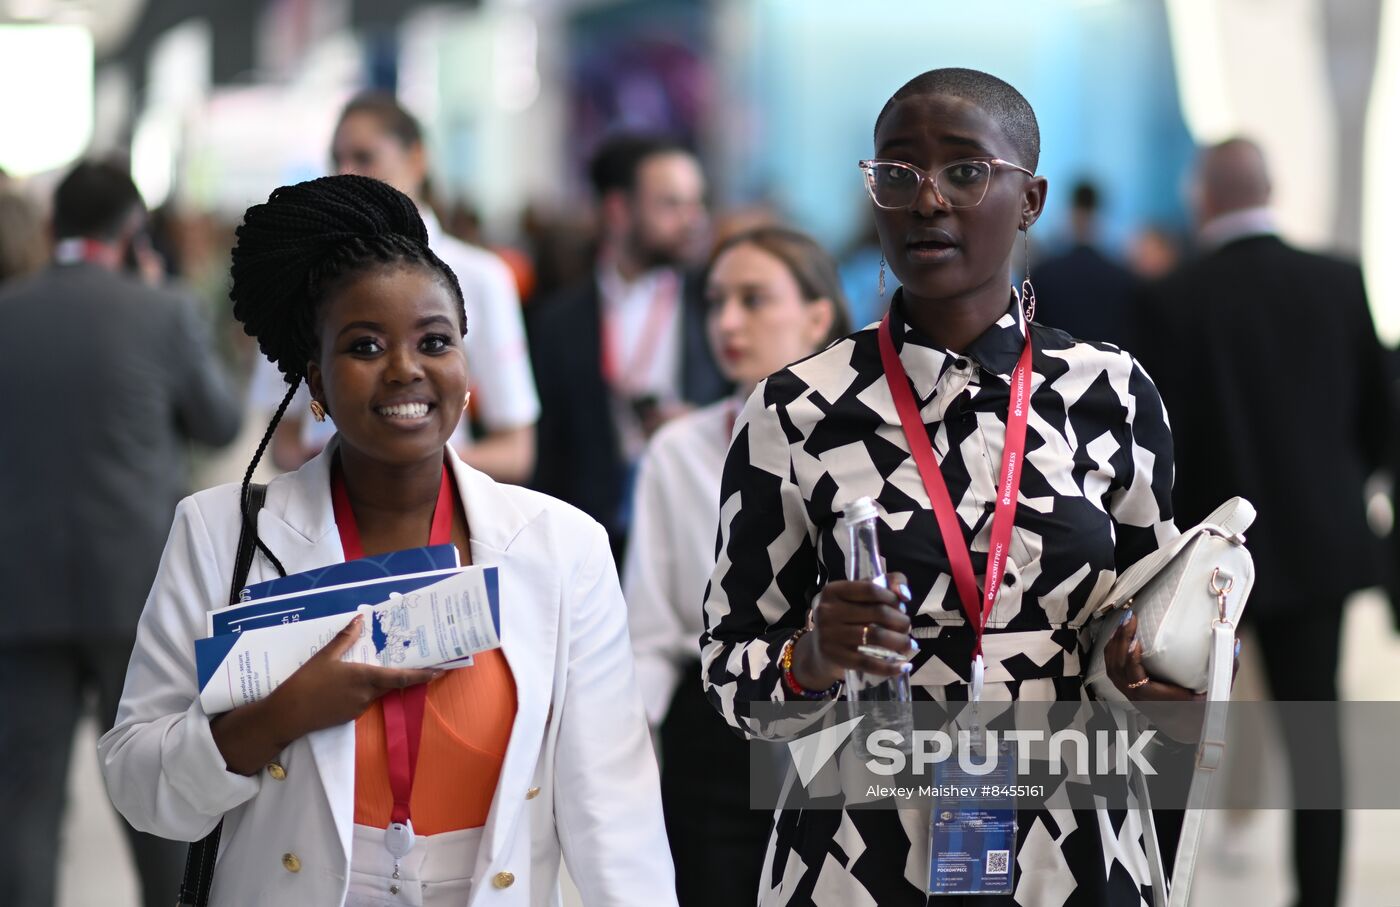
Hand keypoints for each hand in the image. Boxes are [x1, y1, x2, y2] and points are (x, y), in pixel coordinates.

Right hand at [265, 614, 442, 740]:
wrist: (288, 714)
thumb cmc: (306, 682)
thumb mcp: (325, 656)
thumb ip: (345, 638)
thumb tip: (360, 619)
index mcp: (364, 677)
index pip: (401, 677)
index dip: (422, 675)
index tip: (439, 670)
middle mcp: (367, 694)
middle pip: (393, 683)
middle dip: (407, 675)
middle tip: (418, 661)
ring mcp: (359, 707)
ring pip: (378, 691)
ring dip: (383, 681)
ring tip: (381, 666)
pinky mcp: (350, 716)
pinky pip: (365, 700)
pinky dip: (367, 690)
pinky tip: (355, 683)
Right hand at [791, 571, 914, 689]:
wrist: (819, 650)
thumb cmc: (846, 618)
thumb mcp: (860, 596)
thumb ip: (887, 583)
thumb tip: (905, 594)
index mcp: (834, 590)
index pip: (871, 589)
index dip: (892, 598)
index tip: (900, 607)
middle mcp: (828, 611)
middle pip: (878, 612)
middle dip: (901, 621)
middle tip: (906, 627)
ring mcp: (830, 635)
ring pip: (877, 636)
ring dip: (900, 642)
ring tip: (908, 645)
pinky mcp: (835, 657)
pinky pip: (868, 662)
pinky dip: (890, 666)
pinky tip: (904, 666)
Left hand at [1103, 610, 1240, 741]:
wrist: (1188, 729)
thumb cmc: (1201, 712)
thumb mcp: (1217, 693)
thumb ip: (1226, 669)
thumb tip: (1234, 643)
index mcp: (1159, 701)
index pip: (1137, 682)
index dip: (1132, 662)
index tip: (1135, 642)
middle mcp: (1141, 699)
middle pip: (1119, 670)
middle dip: (1121, 642)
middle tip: (1129, 619)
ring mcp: (1132, 695)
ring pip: (1112, 669)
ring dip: (1114, 643)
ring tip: (1123, 622)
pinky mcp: (1129, 689)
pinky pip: (1114, 669)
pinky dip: (1113, 651)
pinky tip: (1119, 635)